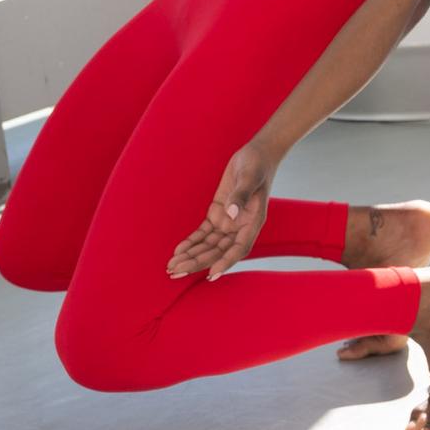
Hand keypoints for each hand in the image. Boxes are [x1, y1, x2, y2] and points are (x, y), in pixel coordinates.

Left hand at [168, 142, 277, 278]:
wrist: (257, 155)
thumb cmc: (256, 165)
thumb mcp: (249, 177)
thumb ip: (241, 196)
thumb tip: (231, 214)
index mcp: (253, 221)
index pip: (239, 248)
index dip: (226, 262)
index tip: (211, 274)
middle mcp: (241, 226)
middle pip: (218, 251)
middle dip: (197, 263)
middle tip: (175, 272)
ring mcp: (229, 222)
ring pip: (208, 245)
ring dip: (191, 256)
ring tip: (172, 267)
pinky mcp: (218, 214)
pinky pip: (203, 233)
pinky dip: (191, 242)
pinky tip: (178, 251)